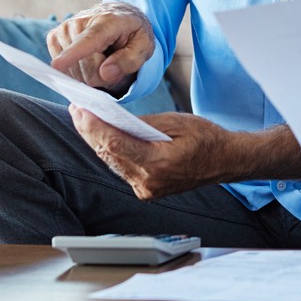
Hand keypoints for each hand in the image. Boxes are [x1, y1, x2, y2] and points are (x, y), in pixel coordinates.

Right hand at [47, 2, 155, 94]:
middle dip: (101, 76)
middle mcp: (81, 21)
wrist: (119, 15)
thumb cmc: (132, 33)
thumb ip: (130, 61)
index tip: (56, 66)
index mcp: (109, 21)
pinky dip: (75, 70)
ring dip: (88, 74)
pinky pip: (62, 69)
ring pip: (72, 71)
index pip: (90, 40)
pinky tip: (87, 58)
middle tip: (113, 62)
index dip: (73, 54)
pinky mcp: (54, 36)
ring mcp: (65, 28)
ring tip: (101, 57)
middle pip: (85, 68)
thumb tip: (105, 73)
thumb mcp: (144, 46)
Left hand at [68, 107, 229, 199]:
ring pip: (111, 163)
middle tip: (75, 109)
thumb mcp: (178, 121)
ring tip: (83, 119)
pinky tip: (102, 136)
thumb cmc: (207, 138)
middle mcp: (148, 182)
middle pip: (108, 155)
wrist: (225, 162)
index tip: (80, 110)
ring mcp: (146, 190)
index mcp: (158, 164)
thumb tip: (115, 119)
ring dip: (97, 141)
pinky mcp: (146, 191)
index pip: (115, 145)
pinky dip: (110, 151)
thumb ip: (144, 123)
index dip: (93, 127)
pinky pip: (121, 168)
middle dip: (89, 131)